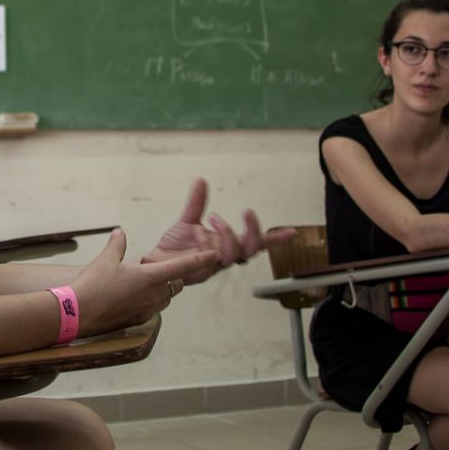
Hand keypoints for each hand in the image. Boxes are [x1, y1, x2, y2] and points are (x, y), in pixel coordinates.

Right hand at [69, 229, 217, 335]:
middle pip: (175, 284)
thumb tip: (120, 232)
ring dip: (161, 290)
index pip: (182, 267)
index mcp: (149, 277)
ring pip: (164, 298)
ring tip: (143, 283)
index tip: (215, 255)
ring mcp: (147, 310)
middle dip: (172, 276)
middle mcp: (153, 295)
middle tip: (158, 268)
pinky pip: (152, 309)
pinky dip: (148, 301)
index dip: (200, 260)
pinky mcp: (138, 321)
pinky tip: (132, 298)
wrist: (76, 314)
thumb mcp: (105, 260)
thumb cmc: (91, 285)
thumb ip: (117, 245)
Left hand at [147, 178, 289, 282]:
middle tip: (247, 211)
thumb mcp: (187, 220)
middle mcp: (224, 255)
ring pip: (233, 254)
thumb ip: (196, 203)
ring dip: (227, 233)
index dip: (275, 239)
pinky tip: (195, 232)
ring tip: (212, 219)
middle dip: (253, 231)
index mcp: (227, 244)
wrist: (155, 264)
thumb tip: (200, 179)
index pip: (256, 242)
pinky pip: (210, 258)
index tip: (292, 232)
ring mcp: (213, 264)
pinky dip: (204, 242)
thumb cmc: (175, 247)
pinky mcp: (200, 270)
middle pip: (251, 249)